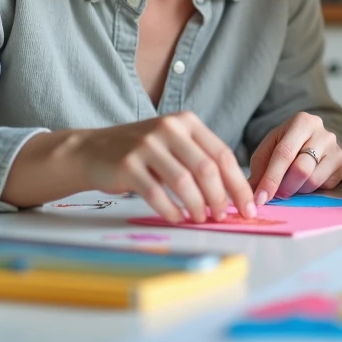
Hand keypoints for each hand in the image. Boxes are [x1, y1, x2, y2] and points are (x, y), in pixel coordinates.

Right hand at [75, 112, 254, 223]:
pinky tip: (178, 218)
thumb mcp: (174, 143)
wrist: (93, 150)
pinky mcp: (128, 164)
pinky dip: (171, 210)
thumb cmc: (142, 152)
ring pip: (184, 181)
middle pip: (206, 168)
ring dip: (197, 206)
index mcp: (187, 122)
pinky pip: (156, 193)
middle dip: (220, 198)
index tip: (249, 207)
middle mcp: (169, 128)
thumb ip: (201, 159)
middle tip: (223, 216)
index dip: (238, 184)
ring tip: (201, 219)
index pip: (222, 154)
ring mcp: (147, 145)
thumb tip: (234, 193)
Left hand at [248, 112, 341, 204]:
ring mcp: (334, 147)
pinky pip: (322, 185)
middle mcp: (321, 132)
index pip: (284, 153)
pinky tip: (303, 182)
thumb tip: (251, 190)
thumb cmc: (287, 145)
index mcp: (300, 122)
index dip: (271, 178)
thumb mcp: (269, 149)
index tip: (260, 198)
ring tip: (289, 185)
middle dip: (283, 187)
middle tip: (274, 196)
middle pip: (300, 168)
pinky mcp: (341, 163)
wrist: (313, 141)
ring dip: (295, 189)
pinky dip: (308, 189)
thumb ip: (259, 168)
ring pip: (311, 180)